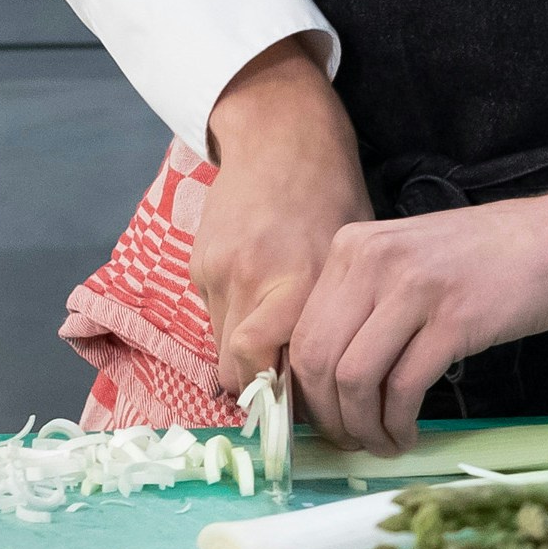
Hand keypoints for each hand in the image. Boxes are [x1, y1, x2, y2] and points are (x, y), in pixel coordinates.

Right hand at [191, 37, 370, 388]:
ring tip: (276, 342)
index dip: (283, 402)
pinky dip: (232, 320)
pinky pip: (211, 314)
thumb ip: (333, 317)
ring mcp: (218, 272)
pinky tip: (257, 297)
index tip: (303, 411)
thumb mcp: (350, 258)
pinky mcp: (198, 263)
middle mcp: (253, 281)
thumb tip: (327, 379)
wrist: (281, 137)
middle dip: (257, 390)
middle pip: (237, 370)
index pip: (271, 371)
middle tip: (285, 394)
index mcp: (301, 281)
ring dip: (244, 356)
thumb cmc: (332, 196)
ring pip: (220, 347)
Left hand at [287, 177, 547, 453]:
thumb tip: (330, 375)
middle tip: (352, 441)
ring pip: (354, 379)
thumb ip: (367, 300)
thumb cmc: (493, 257)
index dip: (306, 390)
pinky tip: (409, 432)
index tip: (326, 419)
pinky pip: (403, 388)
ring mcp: (413, 288)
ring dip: (364, 427)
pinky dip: (398, 423)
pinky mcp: (454, 319)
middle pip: (318, 360)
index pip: (301, 333)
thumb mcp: (410, 260)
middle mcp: (373, 261)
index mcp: (354, 247)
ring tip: (384, 442)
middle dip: (330, 416)